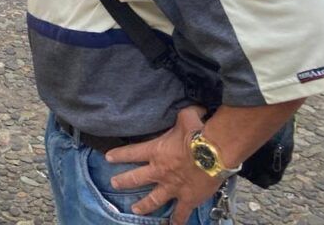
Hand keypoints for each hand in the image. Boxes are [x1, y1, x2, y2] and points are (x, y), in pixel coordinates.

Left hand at [106, 106, 219, 224]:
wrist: (215, 152)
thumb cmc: (199, 132)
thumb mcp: (187, 116)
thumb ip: (184, 114)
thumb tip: (192, 109)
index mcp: (156, 151)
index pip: (131, 153)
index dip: (119, 155)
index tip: (108, 157)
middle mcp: (160, 171)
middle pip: (136, 178)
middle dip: (123, 181)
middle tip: (114, 183)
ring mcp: (172, 187)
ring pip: (153, 200)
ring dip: (143, 206)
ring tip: (135, 210)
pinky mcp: (187, 198)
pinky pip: (180, 213)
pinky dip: (176, 221)